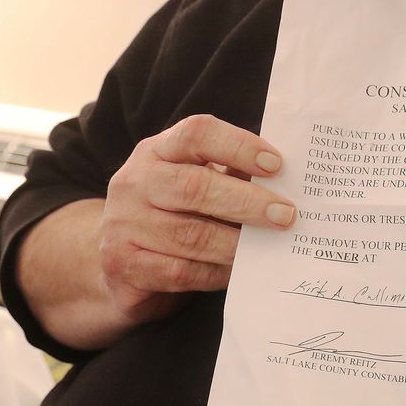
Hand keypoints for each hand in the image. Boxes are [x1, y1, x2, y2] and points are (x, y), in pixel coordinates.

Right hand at [98, 114, 295, 325]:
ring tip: (269, 246)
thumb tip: (285, 181)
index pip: (196, 134)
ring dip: (236, 243)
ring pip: (190, 235)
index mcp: (156, 151)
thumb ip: (231, 175)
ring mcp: (123, 224)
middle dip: (247, 202)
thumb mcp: (194, 181)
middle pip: (194, 187)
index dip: (238, 146)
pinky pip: (181, 271)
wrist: (120, 259)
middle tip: (285, 215)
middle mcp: (134, 182)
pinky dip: (216, 272)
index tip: (276, 165)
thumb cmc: (172, 212)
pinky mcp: (124, 264)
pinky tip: (238, 270)